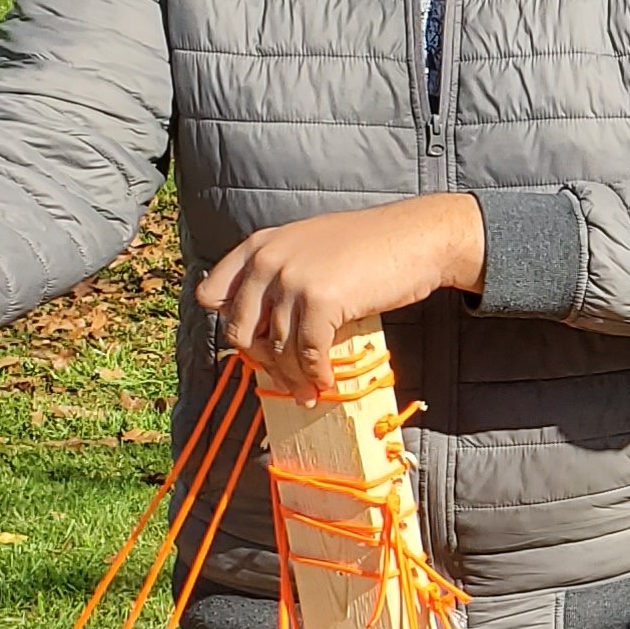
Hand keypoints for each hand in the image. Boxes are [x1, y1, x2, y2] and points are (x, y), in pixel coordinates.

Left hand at [198, 197, 485, 402]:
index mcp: (260, 245)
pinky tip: (325, 381)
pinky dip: (316, 374)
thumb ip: (281, 271)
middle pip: (239, 330)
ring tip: (307, 391)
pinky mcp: (320, 300)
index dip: (230, 323)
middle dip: (261, 361)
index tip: (256, 341)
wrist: (416, 237)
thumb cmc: (371, 245)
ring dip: (293, 377)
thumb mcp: (310, 246)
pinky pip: (308, 353)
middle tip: (284, 376)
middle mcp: (267, 260)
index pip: (213, 295)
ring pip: (276, 349)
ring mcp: (292, 279)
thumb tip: (268, 324)